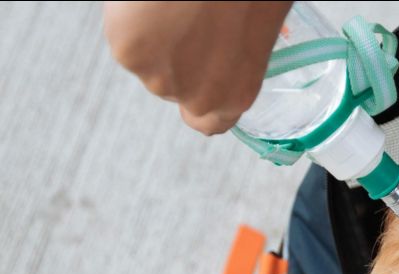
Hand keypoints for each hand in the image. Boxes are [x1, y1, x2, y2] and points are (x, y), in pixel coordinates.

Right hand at [104, 1, 291, 134]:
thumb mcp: (259, 26)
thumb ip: (237, 51)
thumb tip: (226, 42)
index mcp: (237, 94)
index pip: (209, 122)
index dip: (199, 96)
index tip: (196, 74)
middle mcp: (199, 97)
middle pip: (173, 86)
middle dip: (176, 56)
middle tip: (187, 15)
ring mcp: (160, 78)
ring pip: (145, 61)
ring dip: (153, 36)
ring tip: (173, 2)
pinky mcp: (128, 52)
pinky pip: (125, 34)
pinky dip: (131, 15)